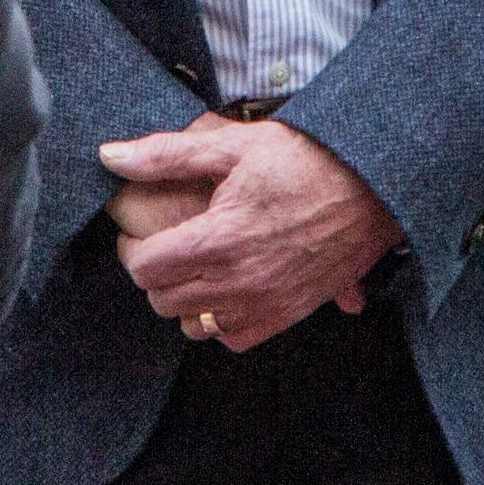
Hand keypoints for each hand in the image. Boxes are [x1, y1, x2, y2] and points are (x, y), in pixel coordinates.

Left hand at [99, 118, 399, 351]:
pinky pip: (233, 339)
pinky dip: (220, 320)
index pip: (146, 268)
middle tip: (165, 246)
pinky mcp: (289, 315)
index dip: (132, 250)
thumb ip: (167, 155)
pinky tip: (226, 288)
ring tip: (195, 267)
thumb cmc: (304, 158)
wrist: (373, 184)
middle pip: (163, 300)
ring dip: (185, 299)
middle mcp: (239, 281)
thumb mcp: (233, 145)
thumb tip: (110, 156)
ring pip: (193, 325)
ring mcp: (266, 304)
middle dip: (155, 273)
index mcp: (220, 239)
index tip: (139, 234)